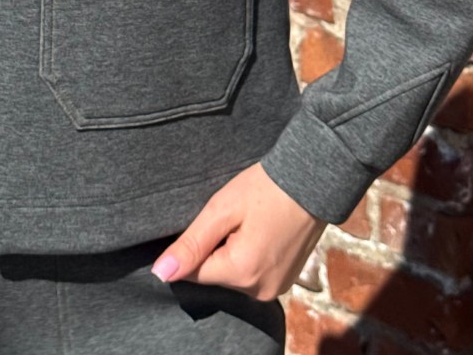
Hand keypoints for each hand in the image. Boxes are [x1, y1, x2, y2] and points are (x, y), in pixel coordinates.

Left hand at [149, 163, 326, 300]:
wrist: (312, 180)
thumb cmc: (265, 188)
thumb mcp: (222, 209)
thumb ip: (191, 244)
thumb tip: (160, 273)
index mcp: (242, 273)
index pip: (194, 273)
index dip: (192, 246)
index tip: (207, 221)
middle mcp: (259, 291)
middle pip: (215, 276)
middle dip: (214, 249)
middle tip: (231, 218)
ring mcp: (275, 289)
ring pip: (233, 276)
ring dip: (230, 253)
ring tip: (246, 223)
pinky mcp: (284, 282)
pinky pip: (252, 275)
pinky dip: (247, 257)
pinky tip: (257, 232)